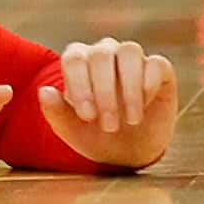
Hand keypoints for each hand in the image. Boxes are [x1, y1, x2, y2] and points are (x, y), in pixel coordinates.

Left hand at [37, 38, 178, 169]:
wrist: (127, 152)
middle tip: (108, 125)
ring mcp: (131, 59)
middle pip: (100, 55)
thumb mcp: (71, 130)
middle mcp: (103, 53)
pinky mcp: (159, 70)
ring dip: (129, 87)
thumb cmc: (94, 135)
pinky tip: (146, 105)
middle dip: (104, 91)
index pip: (74, 58)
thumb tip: (44, 92)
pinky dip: (150, 83)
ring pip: (130, 50)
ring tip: (130, 119)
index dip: (80, 85)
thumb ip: (55, 112)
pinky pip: (157, 63)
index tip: (87, 116)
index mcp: (77, 62)